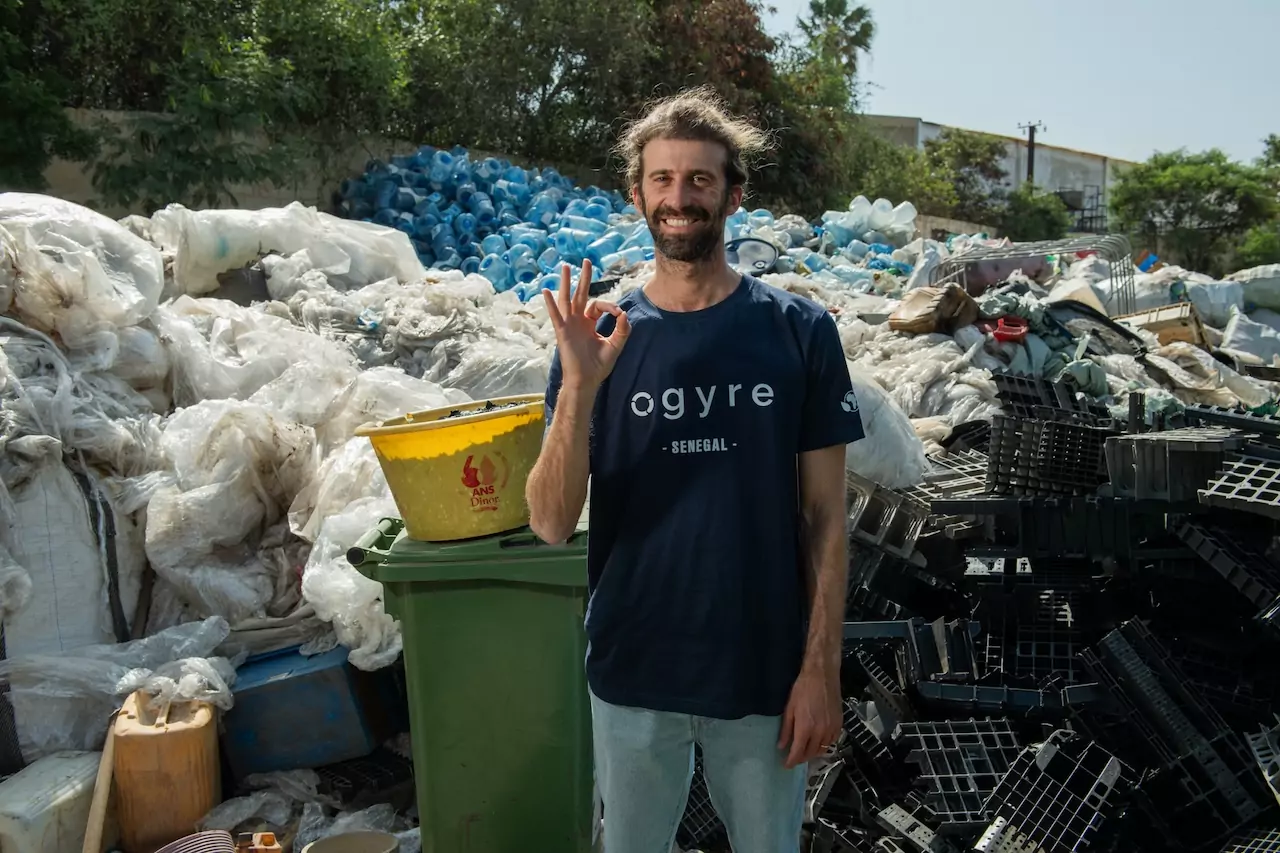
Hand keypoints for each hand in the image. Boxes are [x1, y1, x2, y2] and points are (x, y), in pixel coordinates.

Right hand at [543, 260, 630, 389]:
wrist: (587, 380)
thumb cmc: (598, 366)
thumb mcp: (615, 345)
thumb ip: (623, 330)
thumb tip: (624, 313)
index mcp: (589, 323)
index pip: (598, 305)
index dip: (610, 306)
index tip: (618, 314)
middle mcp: (578, 321)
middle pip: (580, 295)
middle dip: (584, 278)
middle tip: (587, 261)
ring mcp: (569, 325)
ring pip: (567, 300)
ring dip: (566, 283)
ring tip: (566, 267)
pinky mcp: (563, 332)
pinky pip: (556, 315)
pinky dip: (550, 303)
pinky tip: (546, 291)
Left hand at [777, 666, 840, 768]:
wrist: (822, 676)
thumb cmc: (802, 689)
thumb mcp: (789, 708)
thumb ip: (786, 730)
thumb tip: (781, 746)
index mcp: (805, 728)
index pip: (798, 753)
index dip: (791, 762)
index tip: (785, 765)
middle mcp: (820, 732)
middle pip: (810, 754)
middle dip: (801, 758)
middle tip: (793, 757)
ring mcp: (831, 729)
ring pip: (822, 750)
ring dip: (812, 753)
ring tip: (805, 750)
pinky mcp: (839, 724)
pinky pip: (832, 742)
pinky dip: (824, 745)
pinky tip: (818, 742)